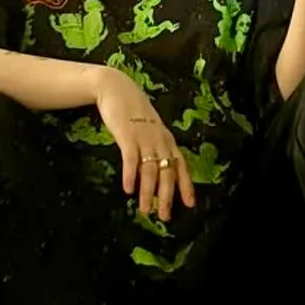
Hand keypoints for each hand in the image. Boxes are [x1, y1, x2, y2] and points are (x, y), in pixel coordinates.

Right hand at [94, 68, 194, 220]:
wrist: (115, 87)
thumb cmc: (132, 110)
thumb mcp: (150, 128)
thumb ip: (155, 146)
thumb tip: (156, 170)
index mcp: (167, 139)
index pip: (181, 165)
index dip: (186, 185)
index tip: (189, 204)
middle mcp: (159, 140)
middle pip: (168, 173)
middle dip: (167, 197)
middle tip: (165, 216)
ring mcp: (144, 138)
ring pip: (150, 171)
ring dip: (148, 193)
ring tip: (146, 210)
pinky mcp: (127, 135)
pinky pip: (131, 159)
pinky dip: (130, 175)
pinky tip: (128, 189)